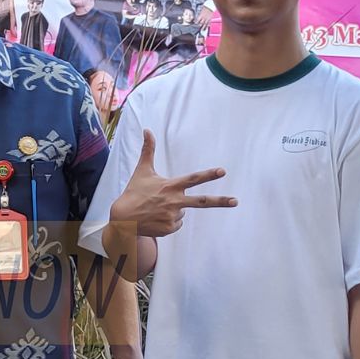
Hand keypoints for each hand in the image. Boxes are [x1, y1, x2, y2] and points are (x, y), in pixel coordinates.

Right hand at [107, 130, 235, 237]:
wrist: (123, 219)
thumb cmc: (134, 192)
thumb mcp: (142, 170)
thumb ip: (148, 150)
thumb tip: (146, 129)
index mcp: (170, 186)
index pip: (193, 179)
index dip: (208, 175)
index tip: (222, 172)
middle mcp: (174, 202)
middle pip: (202, 202)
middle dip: (221, 201)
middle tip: (236, 201)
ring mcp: (172, 216)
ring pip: (183, 212)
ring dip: (174, 210)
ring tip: (157, 208)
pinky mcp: (169, 228)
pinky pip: (176, 224)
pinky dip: (169, 221)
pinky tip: (156, 218)